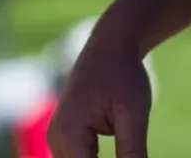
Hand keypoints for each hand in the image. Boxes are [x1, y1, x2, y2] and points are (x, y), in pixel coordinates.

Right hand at [48, 25, 152, 157]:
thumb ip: (133, 153)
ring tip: (131, 153)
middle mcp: (56, 141)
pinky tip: (125, 155)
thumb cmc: (124, 74)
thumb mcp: (134, 115)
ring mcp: (58, 140)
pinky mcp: (67, 139)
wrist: (111, 44)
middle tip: (134, 156)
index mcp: (69, 136)